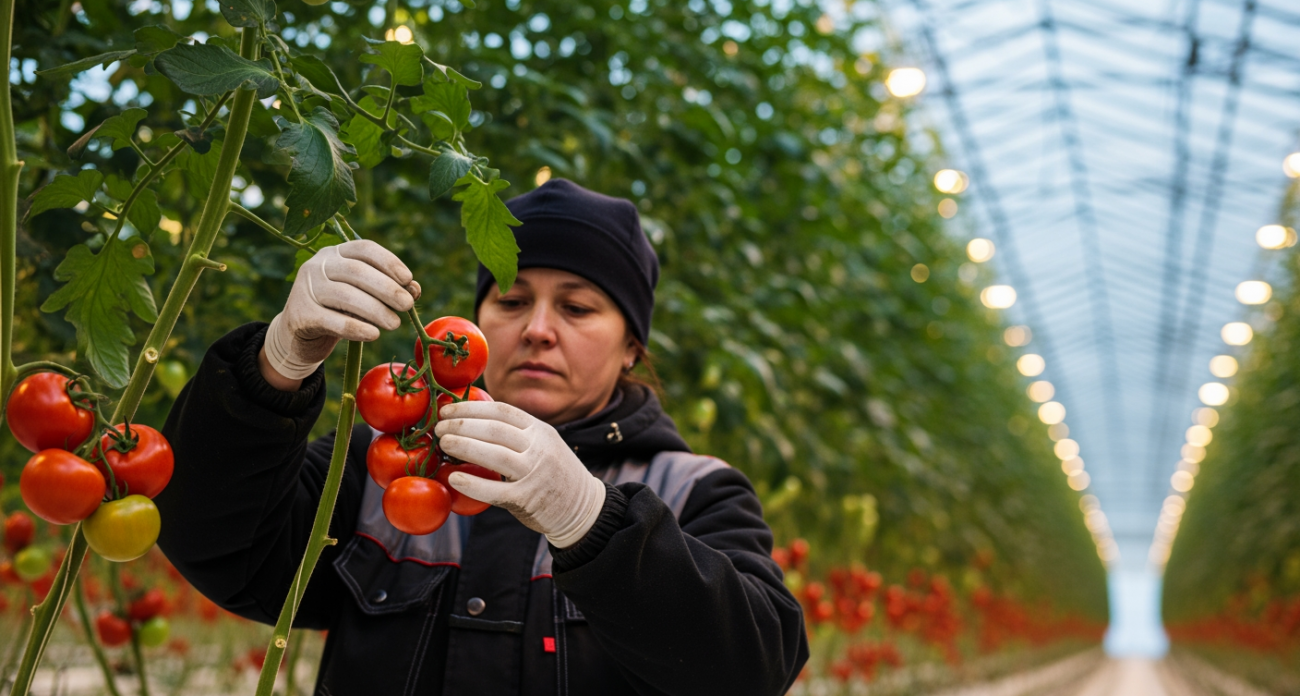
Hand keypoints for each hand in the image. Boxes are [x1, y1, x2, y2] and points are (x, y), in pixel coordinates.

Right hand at [262, 240, 420, 381]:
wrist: (299, 335)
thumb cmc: (339, 310)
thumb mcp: (363, 296)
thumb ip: (388, 289)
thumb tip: (414, 290)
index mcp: (336, 253)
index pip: (365, 249)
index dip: (389, 261)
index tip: (408, 279)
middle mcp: (318, 265)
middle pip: (356, 271)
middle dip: (386, 288)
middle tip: (407, 305)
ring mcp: (306, 288)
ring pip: (345, 295)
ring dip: (375, 310)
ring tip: (395, 324)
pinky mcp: (301, 314)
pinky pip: (332, 320)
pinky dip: (356, 328)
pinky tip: (373, 335)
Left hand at [435, 401, 606, 547]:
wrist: (582, 507)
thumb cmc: (552, 472)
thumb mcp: (543, 443)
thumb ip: (516, 433)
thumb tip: (471, 420)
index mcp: (540, 430)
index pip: (502, 411)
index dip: (471, 408)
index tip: (447, 409)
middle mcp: (539, 448)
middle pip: (494, 430)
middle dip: (461, 426)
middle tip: (439, 428)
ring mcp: (534, 474)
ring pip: (494, 455)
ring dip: (464, 447)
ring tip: (443, 444)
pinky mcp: (527, 499)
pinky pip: (495, 490)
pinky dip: (473, 484)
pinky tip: (454, 478)